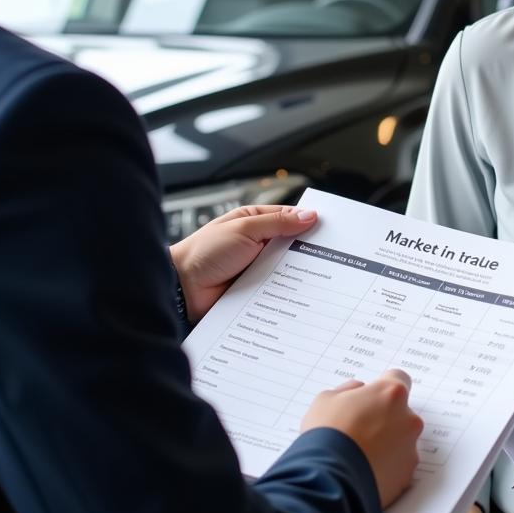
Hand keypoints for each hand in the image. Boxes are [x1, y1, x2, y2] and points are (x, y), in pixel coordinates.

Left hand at [169, 204, 316, 321]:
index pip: (290, 218)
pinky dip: (286, 293)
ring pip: (287, 270)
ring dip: (297, 274)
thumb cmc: (205, 251)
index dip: (309, 223)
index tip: (330, 231)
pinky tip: (300, 296)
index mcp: (255, 221)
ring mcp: (258, 268)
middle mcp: (258, 244)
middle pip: (292, 246)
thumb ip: (278, 223)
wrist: (182, 288)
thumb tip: (309, 216)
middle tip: (331, 257)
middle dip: (307, 251)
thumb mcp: (245, 229)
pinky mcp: (256, 291)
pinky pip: (277, 291)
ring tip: (319, 279)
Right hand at [301, 368, 423, 506]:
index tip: (371, 397)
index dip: (382, 387)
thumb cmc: (326, 434)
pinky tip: (364, 472)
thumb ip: (348, 390)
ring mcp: (410, 449)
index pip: (398, 378)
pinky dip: (386, 469)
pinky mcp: (406, 476)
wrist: (328, 479)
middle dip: (384, 419)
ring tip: (360, 455)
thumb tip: (358, 392)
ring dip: (387, 445)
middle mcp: (408, 419)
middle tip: (360, 430)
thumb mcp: (326, 399)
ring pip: (402, 442)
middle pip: (401, 413)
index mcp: (391, 393)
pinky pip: (398, 467)